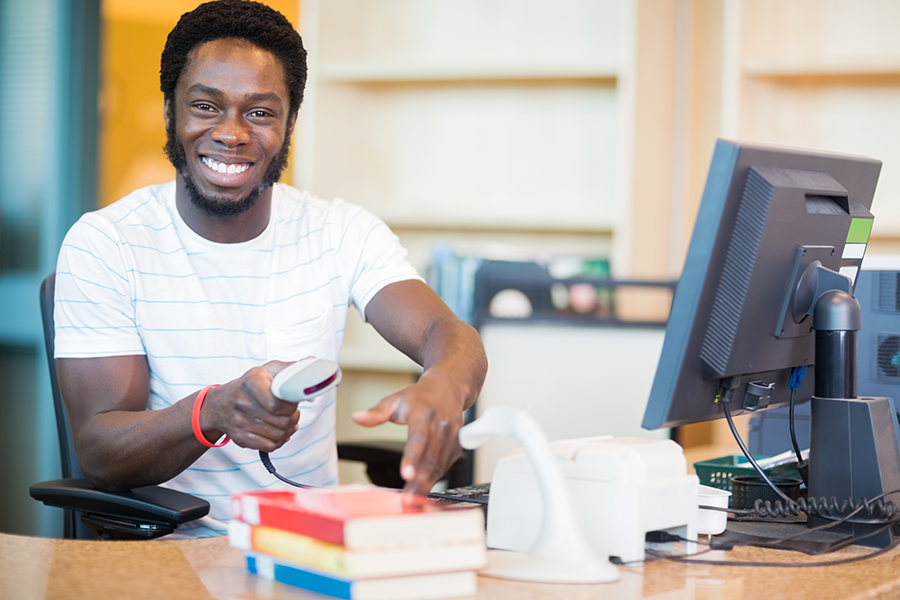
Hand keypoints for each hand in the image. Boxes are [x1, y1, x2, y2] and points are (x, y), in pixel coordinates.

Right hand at [199, 361, 300, 451]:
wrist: (219, 404)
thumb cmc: (248, 386)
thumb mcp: (266, 370)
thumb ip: (289, 368)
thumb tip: (311, 362)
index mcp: (251, 382)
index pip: (277, 404)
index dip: (292, 407)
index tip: (293, 403)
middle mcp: (243, 403)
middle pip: (282, 422)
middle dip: (293, 418)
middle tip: (293, 413)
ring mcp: (240, 422)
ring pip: (278, 435)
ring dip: (288, 430)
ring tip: (288, 422)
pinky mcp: (240, 438)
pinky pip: (269, 446)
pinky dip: (279, 442)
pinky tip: (279, 433)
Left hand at [353, 373, 463, 495]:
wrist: (448, 388)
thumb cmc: (420, 397)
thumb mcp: (395, 400)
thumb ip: (376, 413)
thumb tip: (357, 417)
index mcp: (424, 414)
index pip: (418, 438)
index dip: (413, 458)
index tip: (406, 474)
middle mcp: (441, 426)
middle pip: (430, 458)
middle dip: (419, 481)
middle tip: (407, 499)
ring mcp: (451, 437)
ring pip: (439, 466)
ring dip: (427, 484)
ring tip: (413, 499)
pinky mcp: (456, 447)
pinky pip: (445, 467)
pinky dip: (435, 479)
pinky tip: (423, 489)